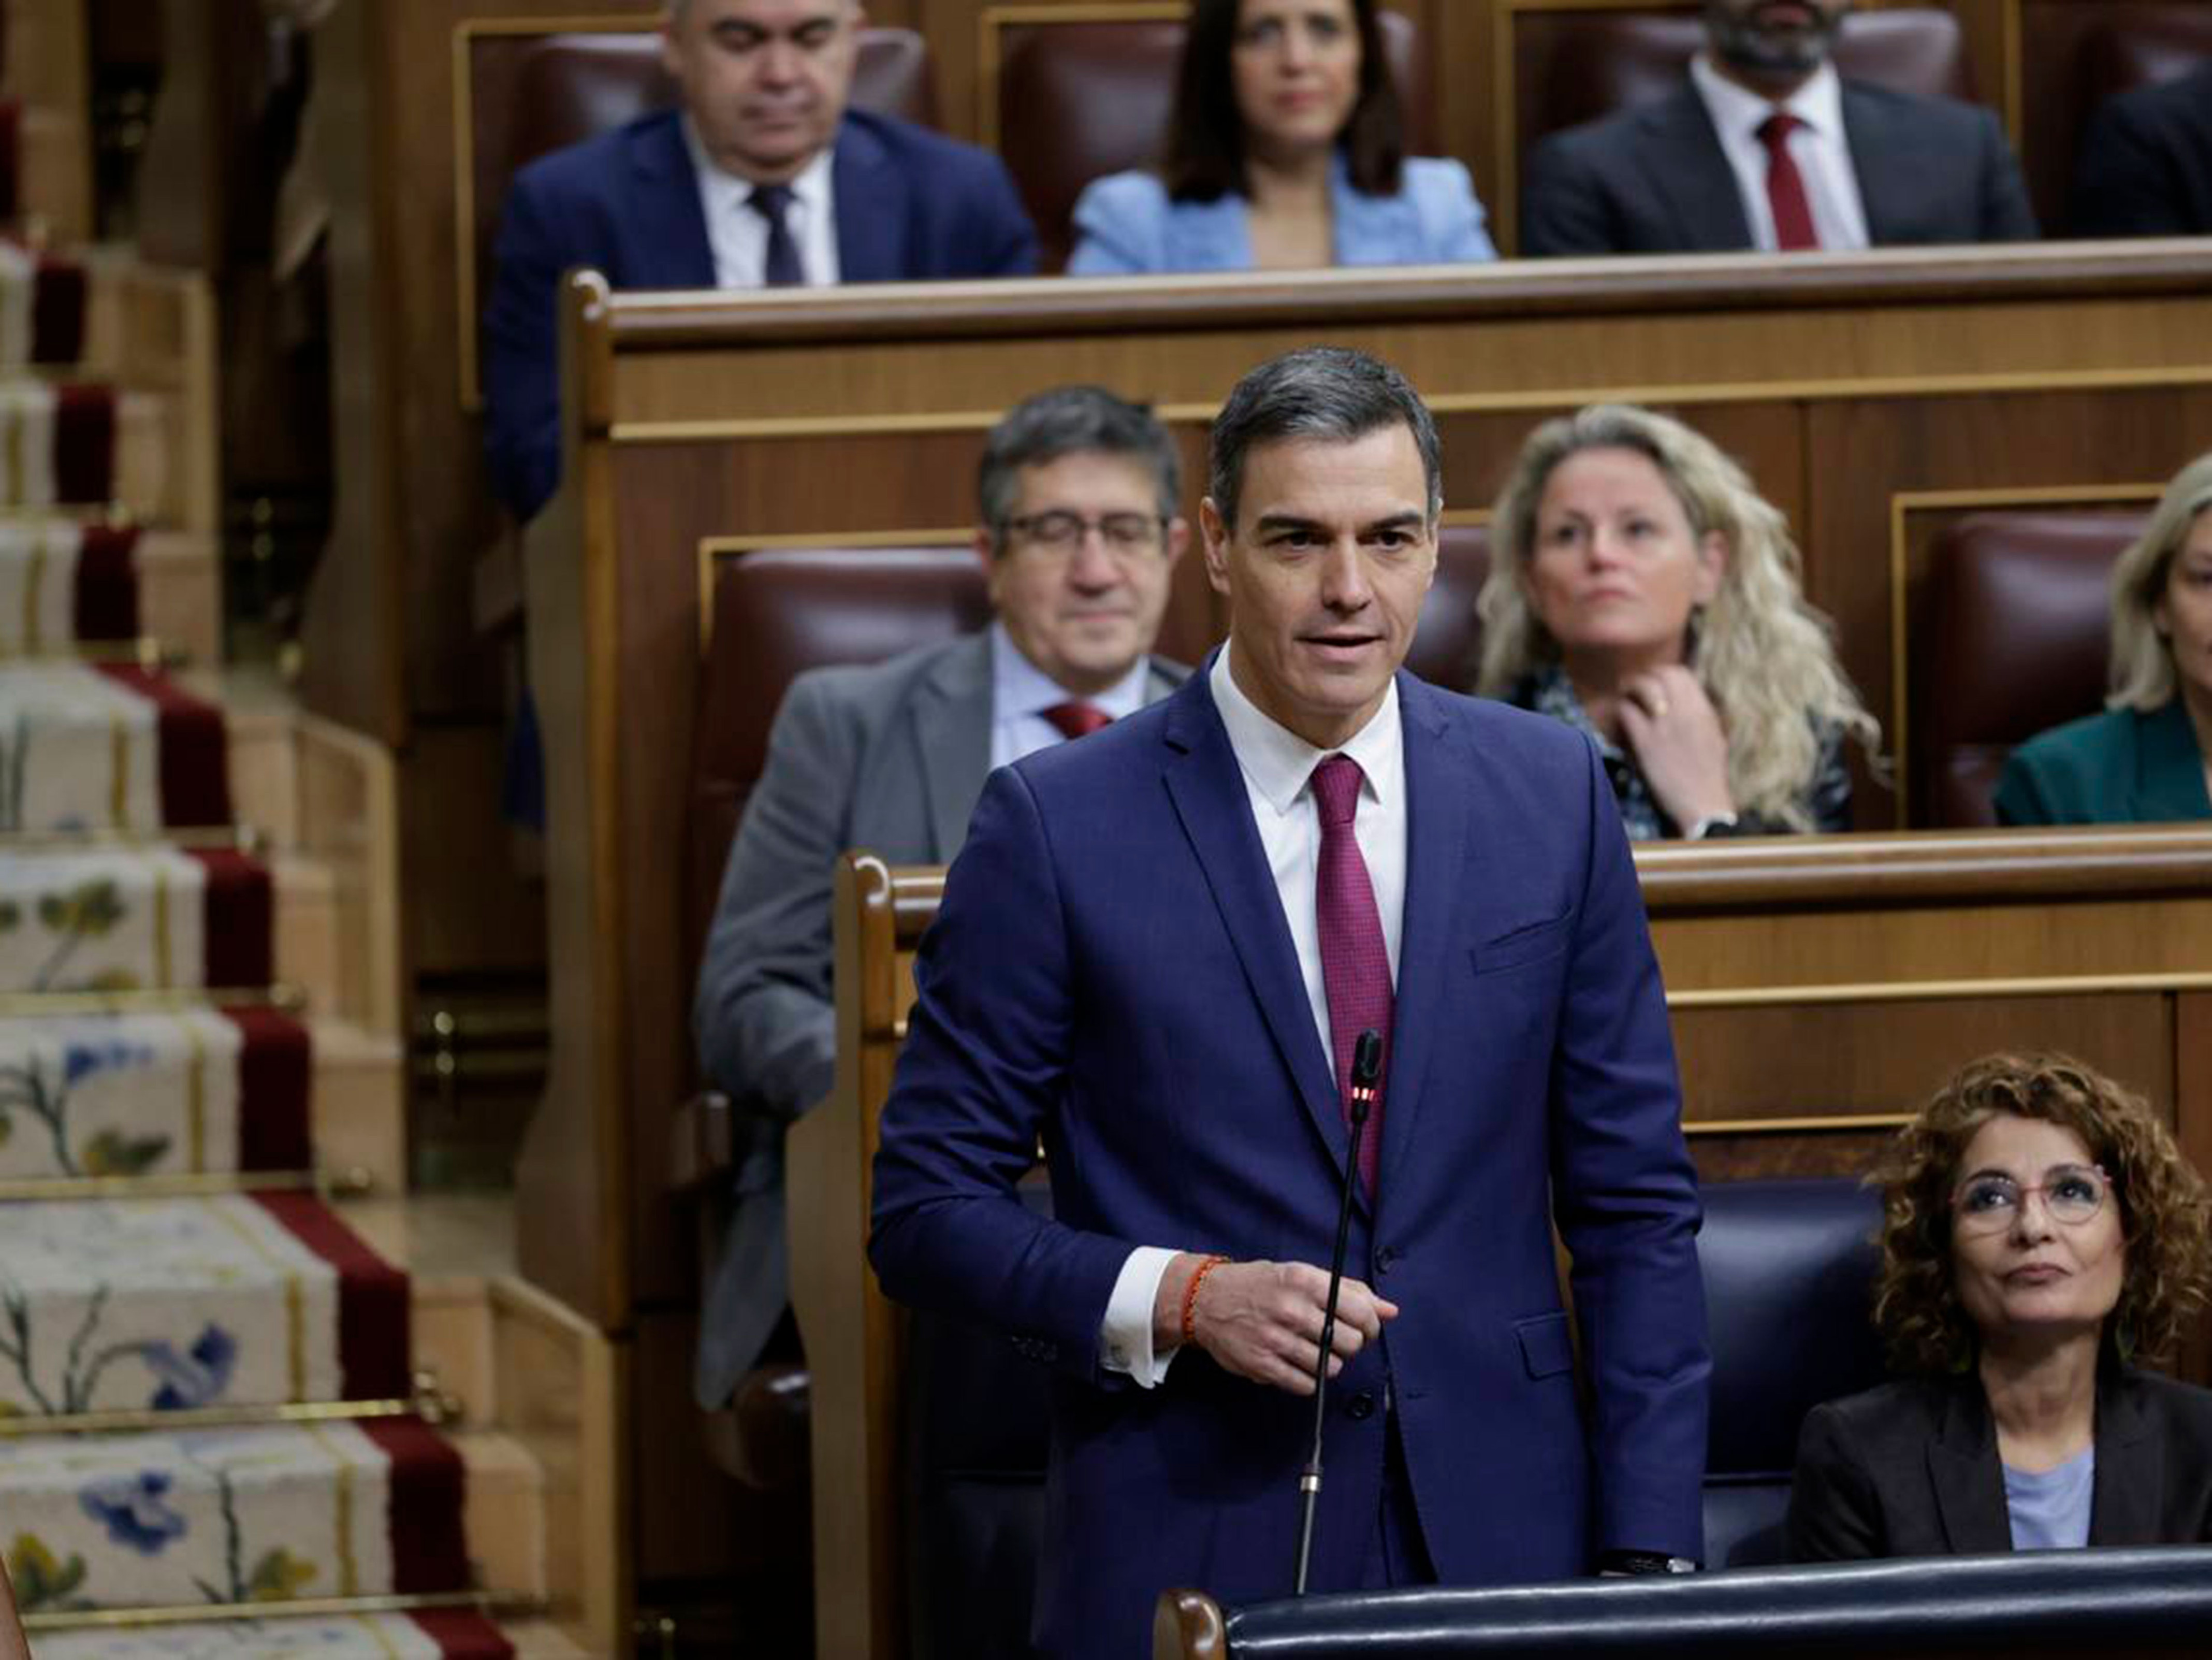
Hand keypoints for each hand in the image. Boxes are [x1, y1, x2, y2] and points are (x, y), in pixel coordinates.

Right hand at [1156, 1256, 1397, 1395]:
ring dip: (1328, 1363)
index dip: (1370, 1325)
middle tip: (1335, 1339)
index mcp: (1305, 1281)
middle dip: (1350, 1345)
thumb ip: (1350, 1291)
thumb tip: (1390, 1311)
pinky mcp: (1262, 1365)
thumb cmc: (1262, 1286)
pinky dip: (1308, 1379)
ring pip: (1330, 1367)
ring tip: (1312, 1350)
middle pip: (1350, 1343)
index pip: (1361, 1311)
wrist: (1206, 1300)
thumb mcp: (1303, 1275)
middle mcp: (1291, 1309)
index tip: (1364, 1328)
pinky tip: (1298, 1364)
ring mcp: (1275, 1339)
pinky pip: (1305, 1385)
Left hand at [1616, 666, 1734, 831]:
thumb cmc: (1709, 776)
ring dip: (1629, 688)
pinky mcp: (1647, 743)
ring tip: (1622, 694)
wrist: (1703, 804)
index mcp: (1703, 710)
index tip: (1652, 680)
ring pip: (1642, 687)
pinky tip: (1619, 718)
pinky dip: (1620, 711)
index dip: (1662, 672)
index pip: (1680, 674)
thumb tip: (1691, 702)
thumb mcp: (1714, 738)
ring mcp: (1665, 726)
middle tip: (1631, 686)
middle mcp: (1685, 712)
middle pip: (1660, 674)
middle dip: (1643, 676)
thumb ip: (1701, 716)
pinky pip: (1628, 712)